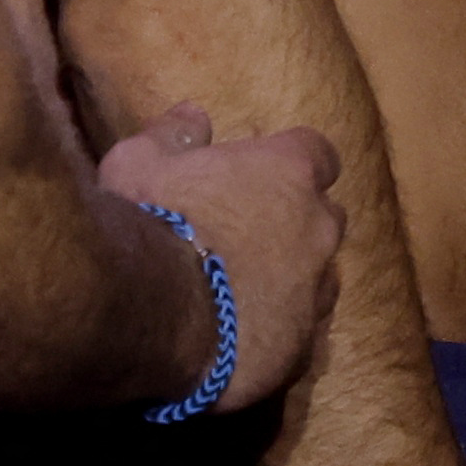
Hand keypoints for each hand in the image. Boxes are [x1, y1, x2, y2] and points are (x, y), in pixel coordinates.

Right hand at [100, 103, 345, 413]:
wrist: (153, 314)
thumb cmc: (151, 222)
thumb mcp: (140, 161)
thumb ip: (172, 135)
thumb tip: (194, 116)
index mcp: (290, 172)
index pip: (318, 153)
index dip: (292, 163)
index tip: (263, 176)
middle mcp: (317, 229)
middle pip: (326, 217)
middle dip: (298, 223)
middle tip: (250, 235)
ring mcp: (314, 293)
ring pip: (320, 279)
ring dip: (293, 279)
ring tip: (246, 293)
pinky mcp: (300, 349)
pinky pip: (299, 334)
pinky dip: (277, 331)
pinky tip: (241, 338)